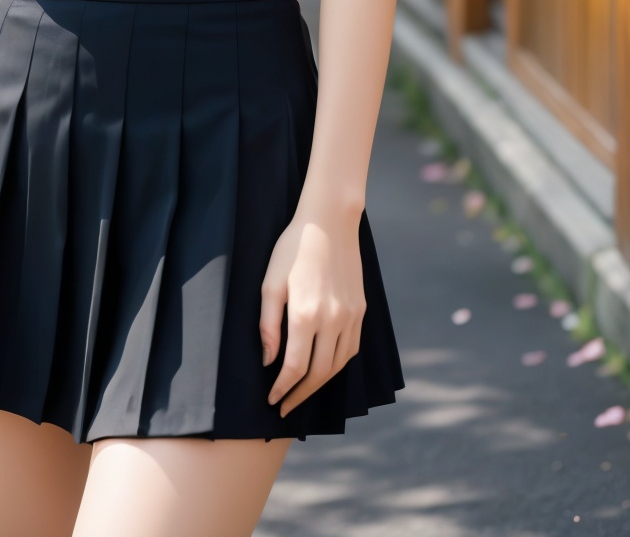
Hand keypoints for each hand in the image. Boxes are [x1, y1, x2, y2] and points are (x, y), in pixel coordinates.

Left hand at [259, 203, 365, 415]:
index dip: (283, 389)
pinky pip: (351, 349)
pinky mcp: (361, 310)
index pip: (294, 368)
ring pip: (339, 365)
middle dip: (300, 395)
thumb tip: (269, 362)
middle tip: (286, 406)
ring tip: (303, 391)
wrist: (329, 222)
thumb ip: (268, 325)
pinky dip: (338, 365)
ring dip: (321, 384)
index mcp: (305, 314)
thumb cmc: (293, 249)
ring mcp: (350, 316)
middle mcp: (332, 320)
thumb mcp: (270, 283)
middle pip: (319, 374)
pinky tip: (326, 368)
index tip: (273, 400)